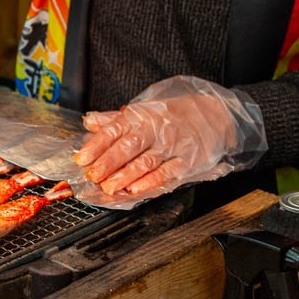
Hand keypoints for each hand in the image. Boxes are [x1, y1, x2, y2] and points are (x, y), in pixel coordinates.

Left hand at [71, 77, 266, 204]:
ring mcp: (172, 145)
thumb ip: (115, 119)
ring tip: (108, 187)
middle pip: (127, 147)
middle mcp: (155, 130)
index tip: (81, 158)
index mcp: (140, 116)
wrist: (217, 113)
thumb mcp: (144, 109)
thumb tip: (89, 121)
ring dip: (125, 176)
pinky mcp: (187, 160)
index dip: (96, 145)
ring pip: (145, 162)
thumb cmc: (175, 112)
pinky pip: (167, 172)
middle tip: (92, 176)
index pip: (114, 130)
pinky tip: (136, 189)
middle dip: (107, 163)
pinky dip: (150, 182)